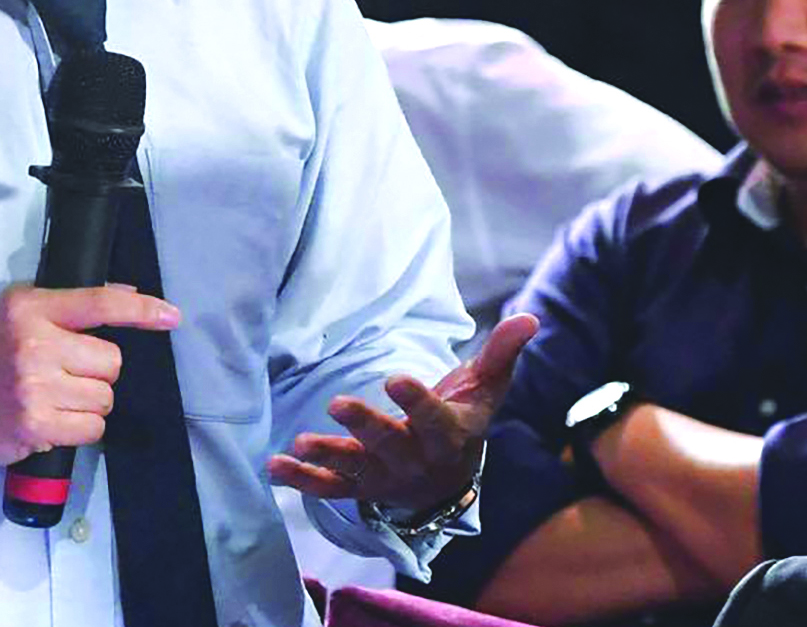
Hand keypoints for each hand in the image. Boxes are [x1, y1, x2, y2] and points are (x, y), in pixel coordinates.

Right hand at [0, 283, 178, 465]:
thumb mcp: (15, 309)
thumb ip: (70, 304)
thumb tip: (129, 296)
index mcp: (31, 308)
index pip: (100, 303)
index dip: (143, 309)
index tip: (171, 316)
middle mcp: (34, 345)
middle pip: (111, 361)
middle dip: (97, 370)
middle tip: (64, 372)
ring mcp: (34, 389)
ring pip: (105, 398)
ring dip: (89, 402)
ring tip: (54, 396)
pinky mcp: (34, 427)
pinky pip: (91, 429)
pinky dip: (80, 427)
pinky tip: (51, 418)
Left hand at [268, 312, 537, 512]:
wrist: (447, 481)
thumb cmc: (464, 420)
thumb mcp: (486, 388)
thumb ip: (503, 352)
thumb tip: (531, 317)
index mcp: (448, 435)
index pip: (433, 420)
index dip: (416, 402)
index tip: (396, 378)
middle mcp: (415, 461)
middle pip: (390, 446)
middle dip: (364, 426)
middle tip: (337, 404)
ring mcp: (384, 479)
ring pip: (355, 471)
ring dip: (327, 456)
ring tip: (301, 442)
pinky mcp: (358, 488)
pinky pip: (328, 488)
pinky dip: (301, 480)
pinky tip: (275, 465)